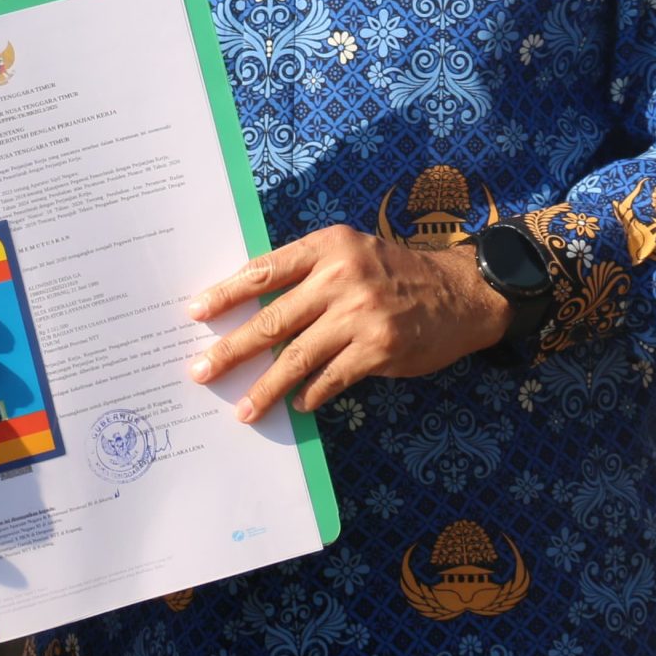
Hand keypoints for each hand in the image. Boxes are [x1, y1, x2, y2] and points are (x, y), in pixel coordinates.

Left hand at [188, 226, 507, 420]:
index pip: (264, 270)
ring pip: (297, 357)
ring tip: (243, 409)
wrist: (460, 294)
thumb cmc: (394, 273)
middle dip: (231, 350)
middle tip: (201, 371)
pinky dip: (310, 394)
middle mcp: (341, 277)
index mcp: (327, 246)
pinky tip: (297, 405)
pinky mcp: (379, 349)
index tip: (195, 314)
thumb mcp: (350, 253)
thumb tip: (250, 308)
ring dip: (266, 388)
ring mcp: (361, 315)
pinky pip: (331, 378)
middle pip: (272, 319)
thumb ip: (306, 272)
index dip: (226, 294)